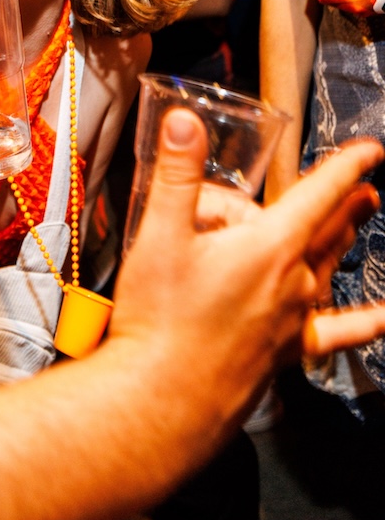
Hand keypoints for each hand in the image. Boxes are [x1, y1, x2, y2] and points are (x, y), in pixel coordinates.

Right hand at [111, 108, 384, 423]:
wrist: (161, 400)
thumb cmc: (159, 320)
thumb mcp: (157, 234)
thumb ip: (176, 174)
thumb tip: (185, 120)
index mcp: (268, 246)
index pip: (318, 193)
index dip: (347, 166)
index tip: (372, 151)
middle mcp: (292, 281)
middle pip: (329, 230)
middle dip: (348, 203)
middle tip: (368, 188)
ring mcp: (293, 319)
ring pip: (328, 269)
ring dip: (346, 240)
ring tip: (362, 220)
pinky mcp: (286, 351)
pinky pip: (336, 332)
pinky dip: (364, 323)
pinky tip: (383, 319)